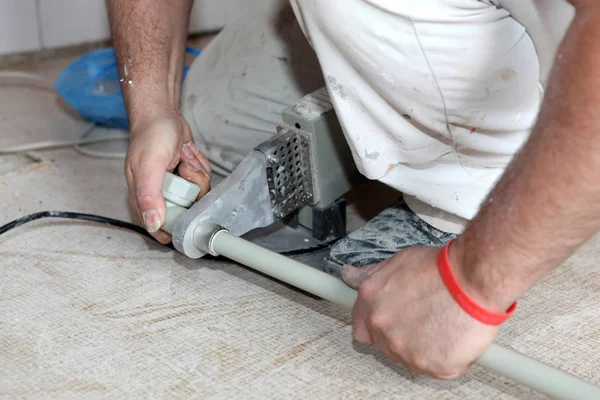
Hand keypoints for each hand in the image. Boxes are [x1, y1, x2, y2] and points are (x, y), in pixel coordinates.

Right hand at [125, 110, 210, 243]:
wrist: (162, 113)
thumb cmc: (150, 136)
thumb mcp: (148, 166)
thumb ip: (149, 196)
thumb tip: (152, 224)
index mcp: (143, 198)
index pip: (160, 229)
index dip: (177, 227)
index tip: (189, 214)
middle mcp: (160, 195)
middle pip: (188, 210)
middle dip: (193, 187)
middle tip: (184, 168)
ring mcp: (175, 186)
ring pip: (198, 193)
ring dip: (197, 172)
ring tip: (185, 157)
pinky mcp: (187, 176)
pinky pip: (203, 180)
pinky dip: (200, 165)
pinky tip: (189, 153)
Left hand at [342, 246, 497, 378]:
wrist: (473, 278)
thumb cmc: (442, 268)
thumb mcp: (399, 261)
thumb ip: (372, 275)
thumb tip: (350, 275)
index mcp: (370, 301)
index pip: (360, 326)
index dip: (377, 323)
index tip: (392, 319)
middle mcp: (382, 327)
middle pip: (386, 343)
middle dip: (403, 333)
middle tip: (425, 316)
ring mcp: (406, 350)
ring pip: (411, 357)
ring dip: (424, 344)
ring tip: (442, 320)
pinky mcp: (433, 366)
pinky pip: (438, 367)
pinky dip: (448, 355)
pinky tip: (454, 333)